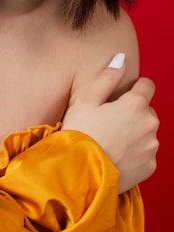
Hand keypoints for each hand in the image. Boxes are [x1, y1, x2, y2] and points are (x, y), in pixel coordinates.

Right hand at [62, 54, 158, 192]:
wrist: (81, 173)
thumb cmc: (80, 133)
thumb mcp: (86, 99)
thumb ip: (107, 77)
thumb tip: (121, 58)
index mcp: (135, 104)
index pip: (147, 85)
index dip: (134, 87)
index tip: (121, 96)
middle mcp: (149, 124)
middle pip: (147, 110)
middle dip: (133, 112)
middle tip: (109, 121)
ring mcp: (151, 147)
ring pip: (147, 132)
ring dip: (135, 132)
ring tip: (111, 140)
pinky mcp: (149, 167)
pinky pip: (145, 153)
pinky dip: (135, 152)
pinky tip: (116, 154)